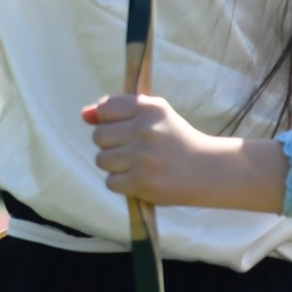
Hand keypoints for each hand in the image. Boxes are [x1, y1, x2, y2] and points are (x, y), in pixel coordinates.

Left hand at [84, 92, 290, 213]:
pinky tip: (138, 178)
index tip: (122, 128)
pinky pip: (111, 182)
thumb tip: (84, 114)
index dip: (107, 120)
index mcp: (149, 108)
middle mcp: (144, 130)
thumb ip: (118, 110)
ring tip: (135, 165)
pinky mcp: (142, 182)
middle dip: (110, 144)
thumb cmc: (176, 140)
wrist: (207, 170)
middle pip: (99, 136)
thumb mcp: (155, 115)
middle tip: (130, 149)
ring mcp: (142, 157)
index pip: (105, 108)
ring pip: (102, 160)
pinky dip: (121, 183)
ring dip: (114, 165)